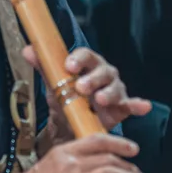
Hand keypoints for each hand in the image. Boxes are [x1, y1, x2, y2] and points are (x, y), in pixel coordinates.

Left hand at [24, 45, 151, 137]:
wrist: (71, 123)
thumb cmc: (66, 97)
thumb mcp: (53, 82)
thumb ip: (44, 66)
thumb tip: (28, 49)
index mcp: (88, 64)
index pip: (86, 55)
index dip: (79, 59)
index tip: (69, 66)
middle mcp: (104, 74)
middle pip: (102, 71)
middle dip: (93, 79)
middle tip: (81, 88)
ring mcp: (115, 90)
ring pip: (115, 88)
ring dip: (108, 93)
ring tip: (99, 100)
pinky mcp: (122, 107)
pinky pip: (132, 105)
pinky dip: (138, 105)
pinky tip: (143, 106)